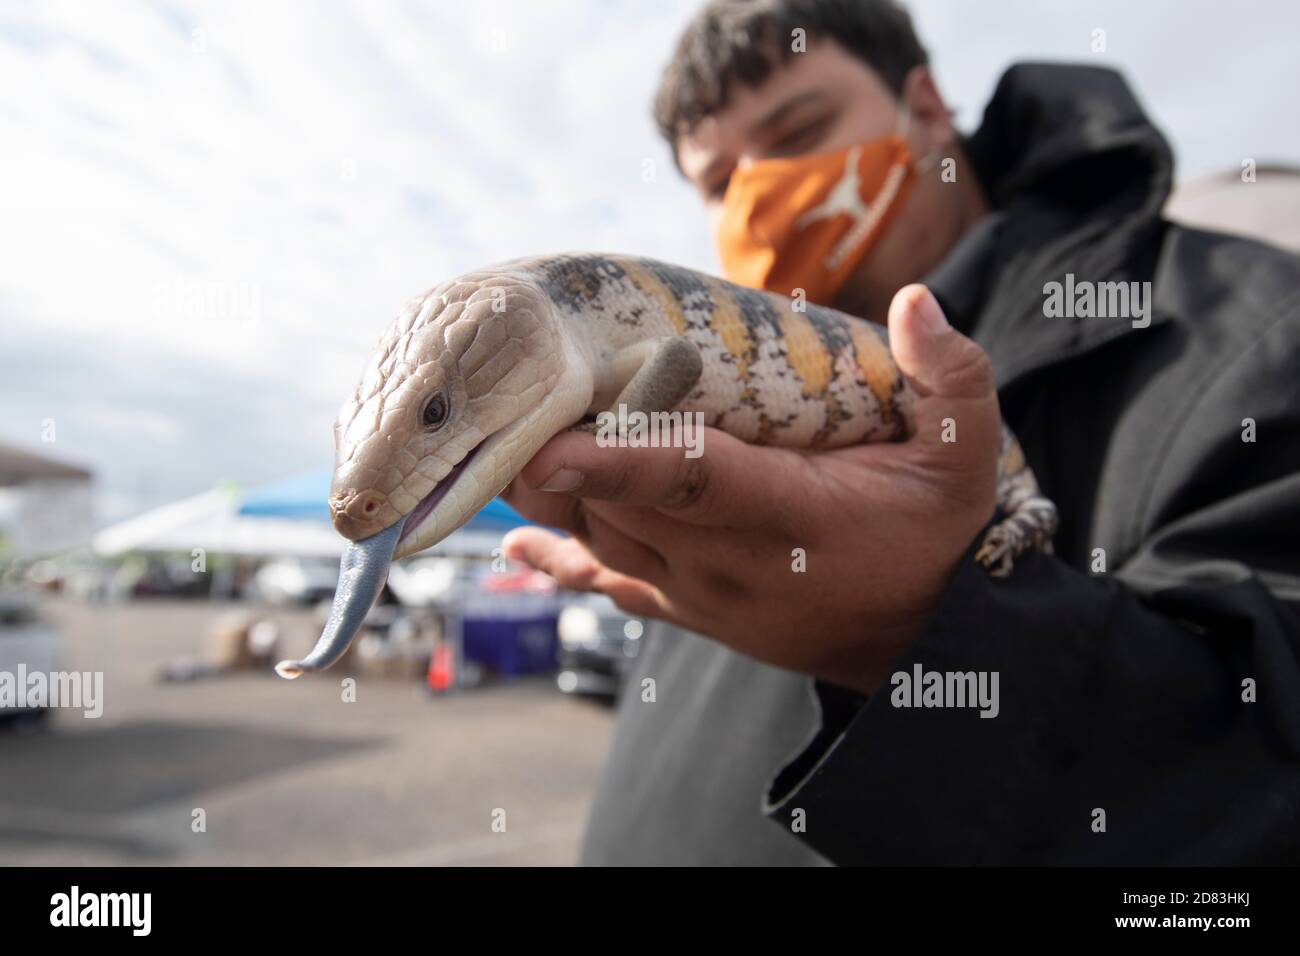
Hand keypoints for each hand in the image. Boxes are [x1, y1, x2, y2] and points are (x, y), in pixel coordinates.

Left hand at [501, 285, 1000, 694]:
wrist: (919, 641)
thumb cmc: (933, 535)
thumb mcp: (964, 455)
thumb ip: (951, 377)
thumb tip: (916, 301)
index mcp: (790, 517)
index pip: (692, 482)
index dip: (618, 461)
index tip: (549, 443)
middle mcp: (729, 563)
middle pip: (621, 505)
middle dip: (555, 455)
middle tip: (499, 395)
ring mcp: (701, 595)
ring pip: (602, 540)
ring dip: (548, 493)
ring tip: (494, 434)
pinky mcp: (689, 611)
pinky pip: (610, 585)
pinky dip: (560, 559)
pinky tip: (518, 538)